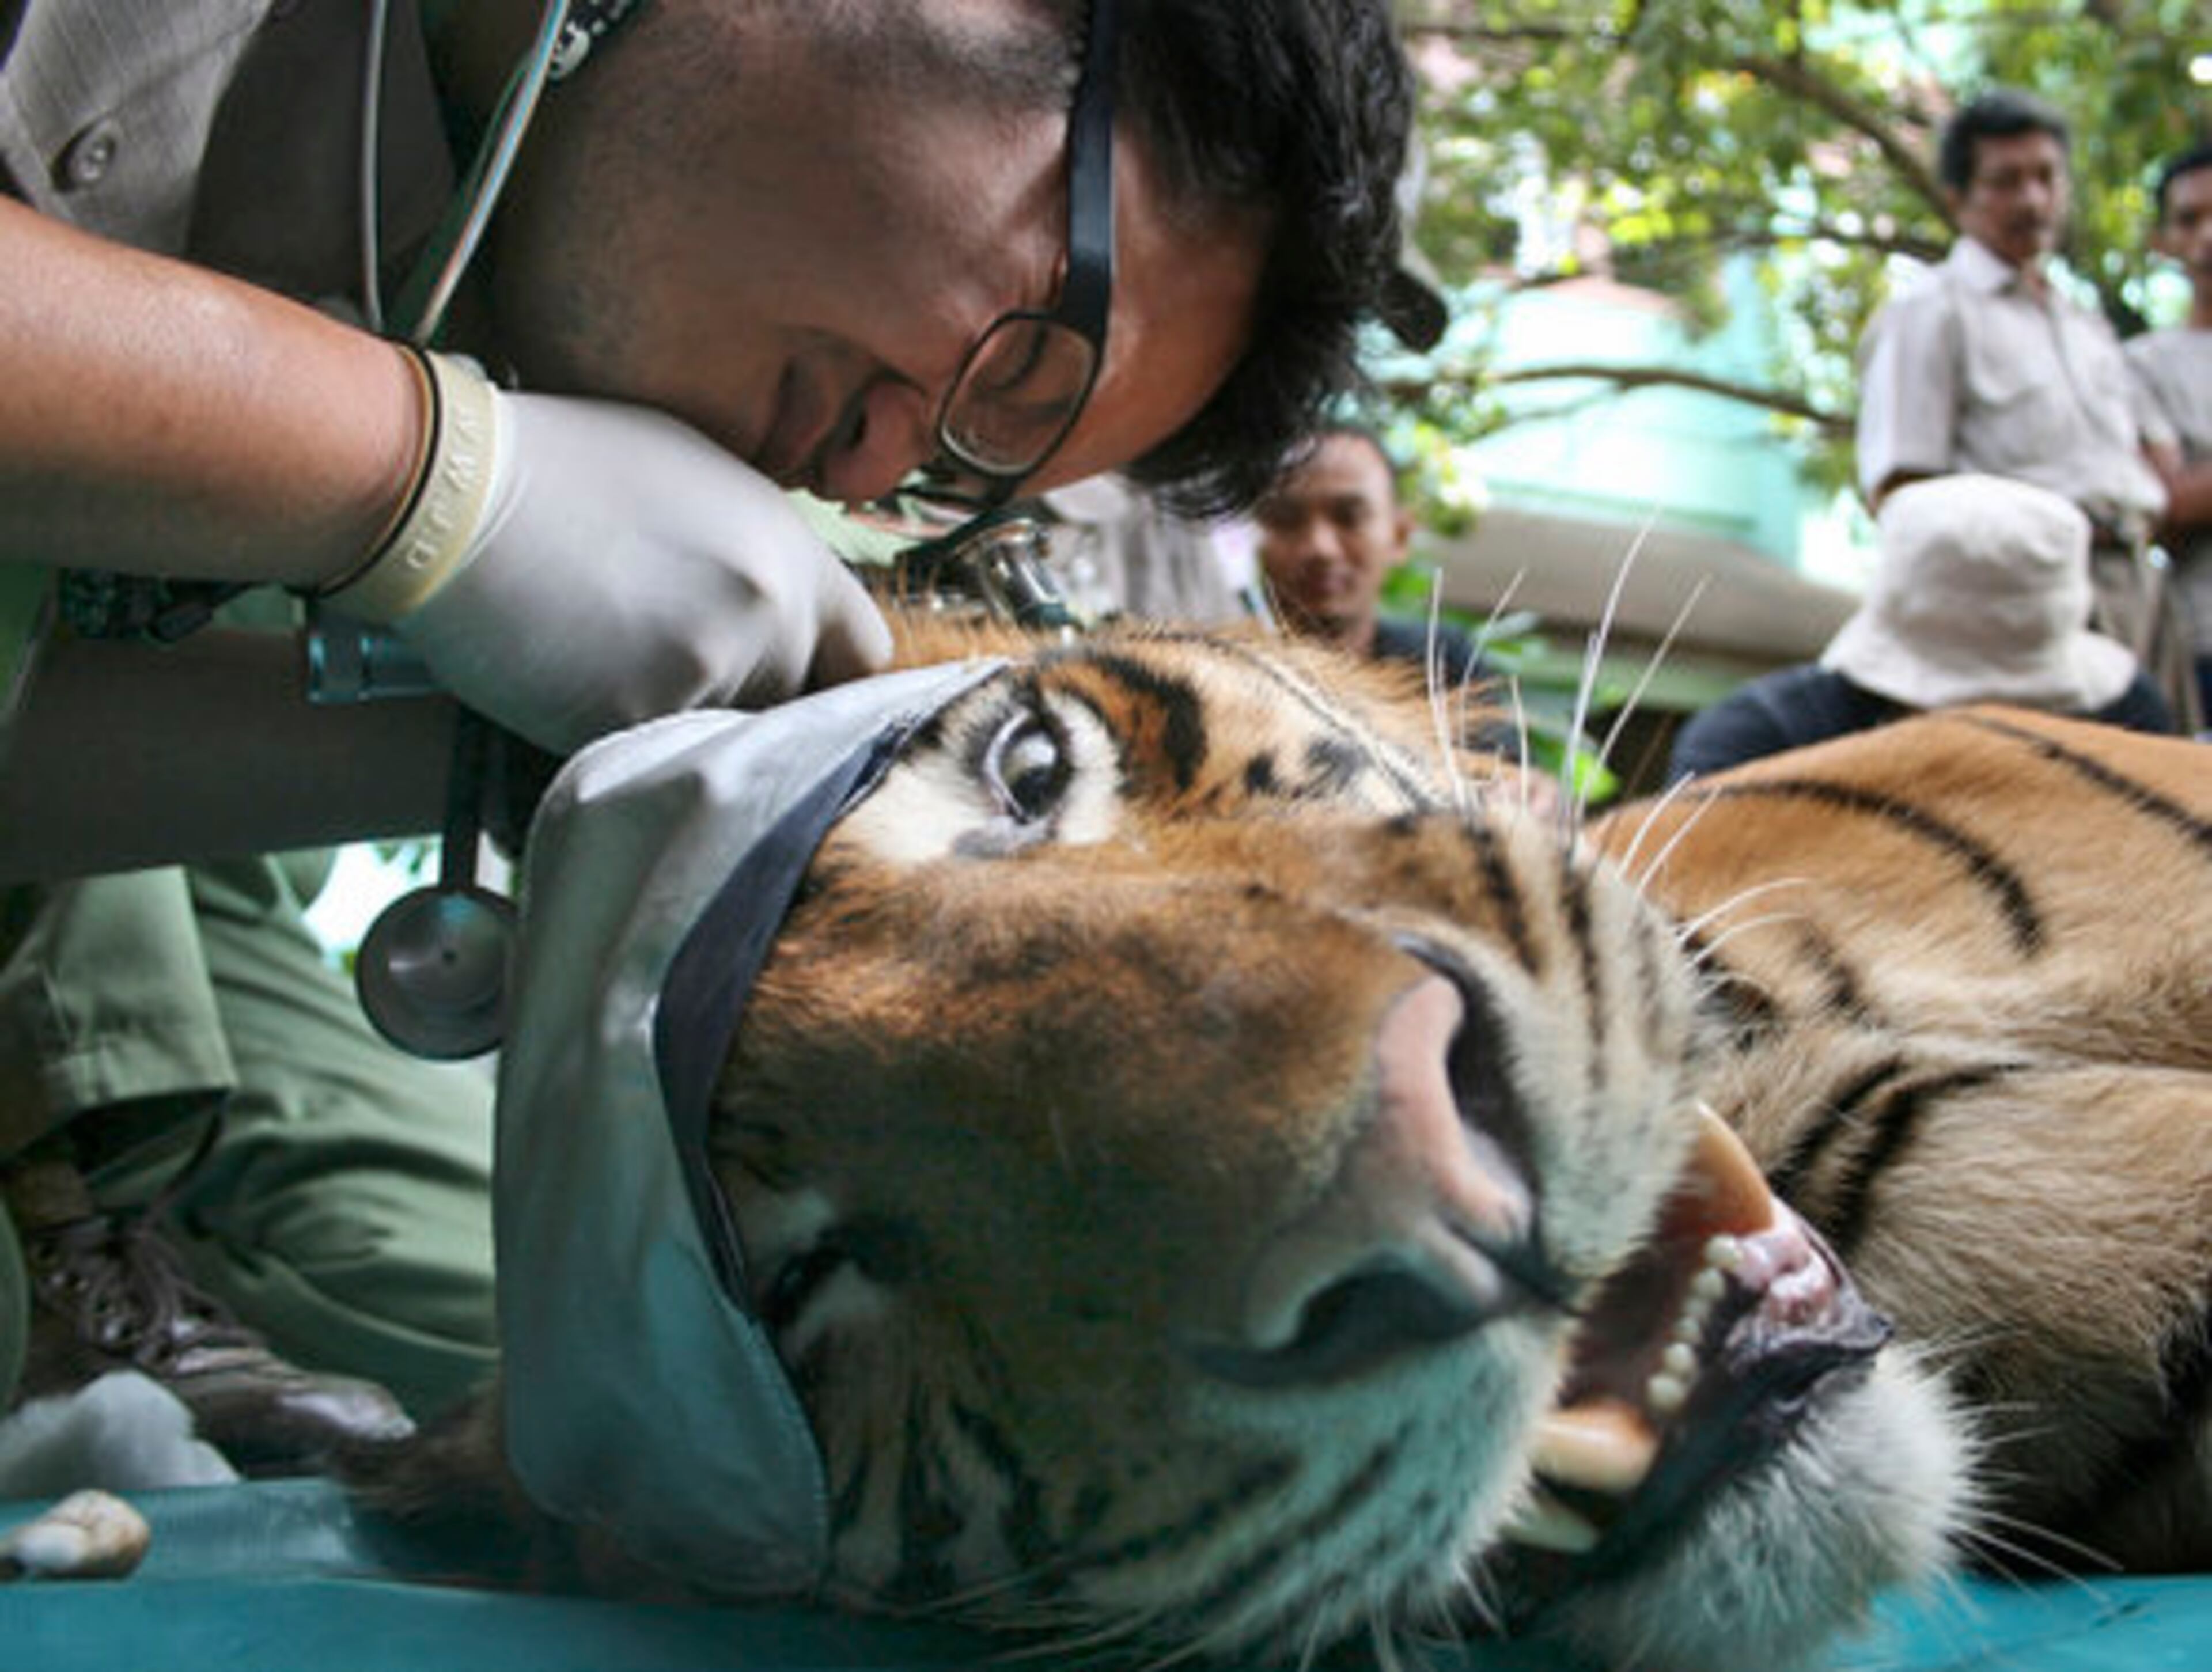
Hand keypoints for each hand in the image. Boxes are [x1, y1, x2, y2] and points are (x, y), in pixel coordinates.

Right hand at [327, 353, 891, 751]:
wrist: (452, 491)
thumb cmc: (560, 470)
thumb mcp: (696, 478)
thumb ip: (759, 554)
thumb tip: (788, 611)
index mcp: (788, 555)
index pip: (864, 654)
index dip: (833, 678)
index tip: (804, 690)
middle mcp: (768, 616)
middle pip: (795, 708)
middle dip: (749, 704)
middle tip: (676, 674)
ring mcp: (706, 672)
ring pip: (722, 742)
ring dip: (681, 726)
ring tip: (610, 667)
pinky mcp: (635, 720)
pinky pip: (650, 762)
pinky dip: (618, 744)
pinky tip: (570, 688)